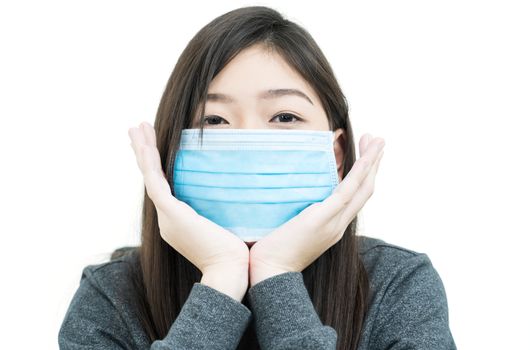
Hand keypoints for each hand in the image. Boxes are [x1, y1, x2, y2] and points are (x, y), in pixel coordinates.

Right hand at [127, 122, 249, 292]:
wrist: (231, 271)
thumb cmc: (236, 253)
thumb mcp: (227, 223)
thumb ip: (224, 208)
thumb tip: (239, 190)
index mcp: (178, 220)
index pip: (163, 186)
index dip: (156, 165)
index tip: (153, 144)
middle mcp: (167, 217)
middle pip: (151, 178)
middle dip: (143, 153)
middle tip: (135, 130)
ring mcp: (167, 216)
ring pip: (150, 177)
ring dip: (142, 151)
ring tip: (135, 128)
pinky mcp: (171, 214)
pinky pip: (156, 183)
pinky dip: (150, 164)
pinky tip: (145, 146)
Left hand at [248, 133, 384, 285]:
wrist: (269, 272)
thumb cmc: (272, 250)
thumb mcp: (289, 225)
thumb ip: (296, 210)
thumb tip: (288, 190)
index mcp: (332, 226)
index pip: (354, 196)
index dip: (363, 175)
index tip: (365, 155)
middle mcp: (339, 224)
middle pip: (365, 190)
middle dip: (373, 164)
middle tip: (378, 140)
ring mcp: (334, 222)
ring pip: (361, 188)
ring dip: (372, 163)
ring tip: (378, 140)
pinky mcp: (323, 219)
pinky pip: (346, 193)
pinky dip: (359, 174)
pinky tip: (365, 159)